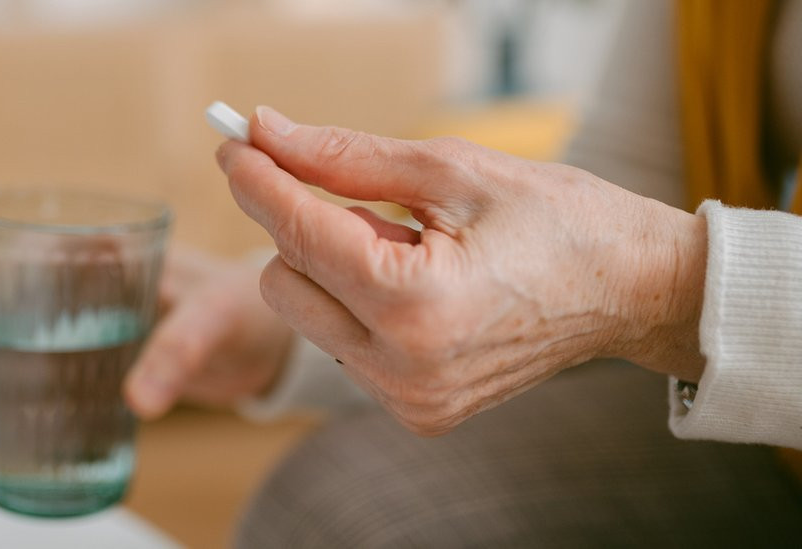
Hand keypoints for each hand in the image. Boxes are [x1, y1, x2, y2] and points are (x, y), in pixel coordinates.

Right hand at [0, 247, 294, 419]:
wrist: (272, 343)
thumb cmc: (247, 308)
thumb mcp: (215, 318)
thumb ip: (179, 352)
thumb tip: (136, 402)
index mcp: (112, 252)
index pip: (27, 256)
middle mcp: (95, 283)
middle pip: (14, 305)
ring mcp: (99, 323)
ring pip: (28, 343)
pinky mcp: (110, 360)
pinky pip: (57, 374)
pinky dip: (30, 398)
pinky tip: (12, 429)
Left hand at [217, 106, 706, 435]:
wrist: (627, 289)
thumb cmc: (555, 219)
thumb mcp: (449, 170)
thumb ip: (345, 158)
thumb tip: (268, 135)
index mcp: (418, 305)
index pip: (301, 234)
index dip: (259, 179)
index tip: (234, 142)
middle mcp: (404, 370)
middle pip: (283, 283)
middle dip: (301, 228)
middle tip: (357, 197)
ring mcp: (409, 400)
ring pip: (308, 316)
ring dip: (331, 268)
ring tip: (405, 246)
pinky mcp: (416, 411)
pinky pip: (342, 345)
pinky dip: (356, 304)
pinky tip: (411, 284)